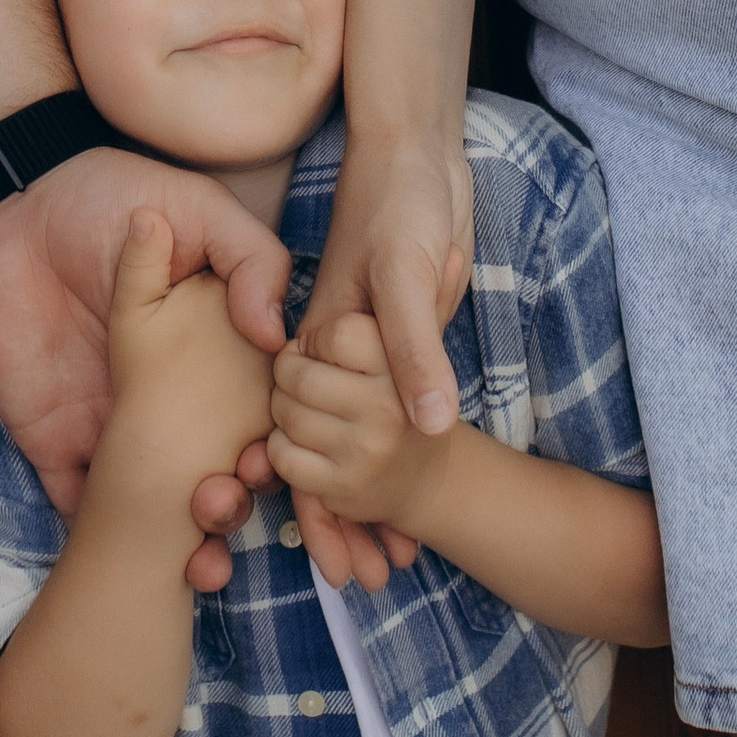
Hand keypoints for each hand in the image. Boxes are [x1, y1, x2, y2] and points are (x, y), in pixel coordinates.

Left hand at [0, 147, 286, 588]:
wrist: (9, 210)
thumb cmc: (107, 197)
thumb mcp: (192, 209)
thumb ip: (248, 257)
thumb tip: (277, 335)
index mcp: (215, 355)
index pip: (261, 419)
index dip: (279, 450)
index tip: (276, 465)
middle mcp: (174, 402)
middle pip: (218, 476)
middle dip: (233, 511)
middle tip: (226, 504)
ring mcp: (118, 426)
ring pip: (159, 509)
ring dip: (183, 543)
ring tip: (195, 556)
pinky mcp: (58, 442)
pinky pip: (81, 505)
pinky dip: (102, 536)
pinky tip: (126, 552)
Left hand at [268, 313, 454, 565]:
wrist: (424, 478)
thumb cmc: (389, 404)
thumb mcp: (388, 358)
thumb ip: (346, 337)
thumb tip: (282, 340)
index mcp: (402, 369)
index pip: (339, 334)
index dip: (317, 339)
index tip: (322, 352)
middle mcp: (388, 410)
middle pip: (300, 374)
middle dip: (287, 371)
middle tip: (298, 378)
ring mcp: (367, 452)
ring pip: (287, 413)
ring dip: (281, 407)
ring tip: (300, 407)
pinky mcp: (345, 488)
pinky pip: (281, 455)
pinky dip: (280, 445)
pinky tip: (299, 440)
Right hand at [283, 124, 470, 583]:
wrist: (416, 151)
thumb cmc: (398, 204)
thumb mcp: (406, 279)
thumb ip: (414, 352)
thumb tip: (431, 430)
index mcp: (319, 348)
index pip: (305, 451)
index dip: (325, 517)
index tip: (348, 576)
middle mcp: (329, 357)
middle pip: (322, 459)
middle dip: (343, 525)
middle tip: (374, 584)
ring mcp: (359, 349)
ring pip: (352, 441)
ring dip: (369, 498)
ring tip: (396, 559)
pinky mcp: (390, 338)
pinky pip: (385, 408)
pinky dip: (395, 451)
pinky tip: (418, 482)